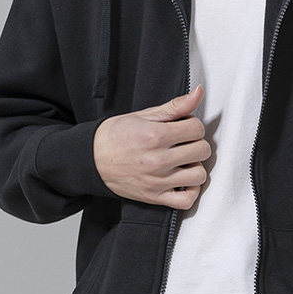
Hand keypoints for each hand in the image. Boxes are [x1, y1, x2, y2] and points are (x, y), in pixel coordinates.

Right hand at [93, 84, 210, 209]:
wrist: (90, 159)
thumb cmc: (116, 136)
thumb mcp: (144, 115)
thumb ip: (175, 106)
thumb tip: (199, 92)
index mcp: (156, 136)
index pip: (197, 129)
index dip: (193, 126)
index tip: (183, 128)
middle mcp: (158, 160)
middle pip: (202, 151)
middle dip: (195, 144)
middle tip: (183, 143)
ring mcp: (157, 181)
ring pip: (199, 175)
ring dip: (194, 167)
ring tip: (183, 161)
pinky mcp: (154, 197)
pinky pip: (186, 201)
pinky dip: (190, 192)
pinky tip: (182, 181)